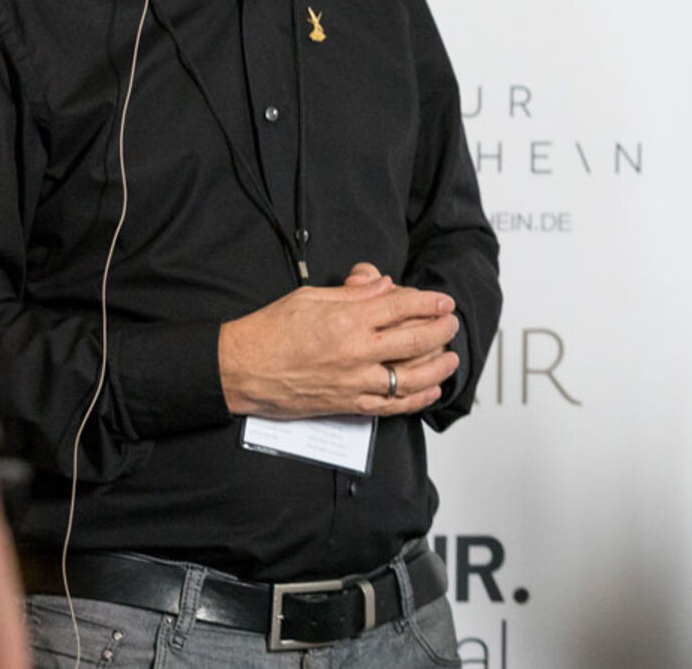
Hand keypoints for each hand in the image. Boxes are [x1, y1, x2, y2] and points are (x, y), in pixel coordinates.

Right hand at [218, 267, 460, 418]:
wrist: (240, 369)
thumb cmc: (269, 330)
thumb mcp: (310, 297)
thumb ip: (353, 294)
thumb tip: (384, 286)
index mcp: (347, 319)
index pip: (402, 307)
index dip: (429, 302)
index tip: (443, 301)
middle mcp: (355, 350)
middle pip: (415, 339)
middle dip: (441, 330)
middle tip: (451, 324)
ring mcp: (353, 380)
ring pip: (410, 376)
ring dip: (438, 367)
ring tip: (451, 357)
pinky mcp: (346, 404)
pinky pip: (389, 405)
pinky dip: (415, 399)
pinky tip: (430, 390)